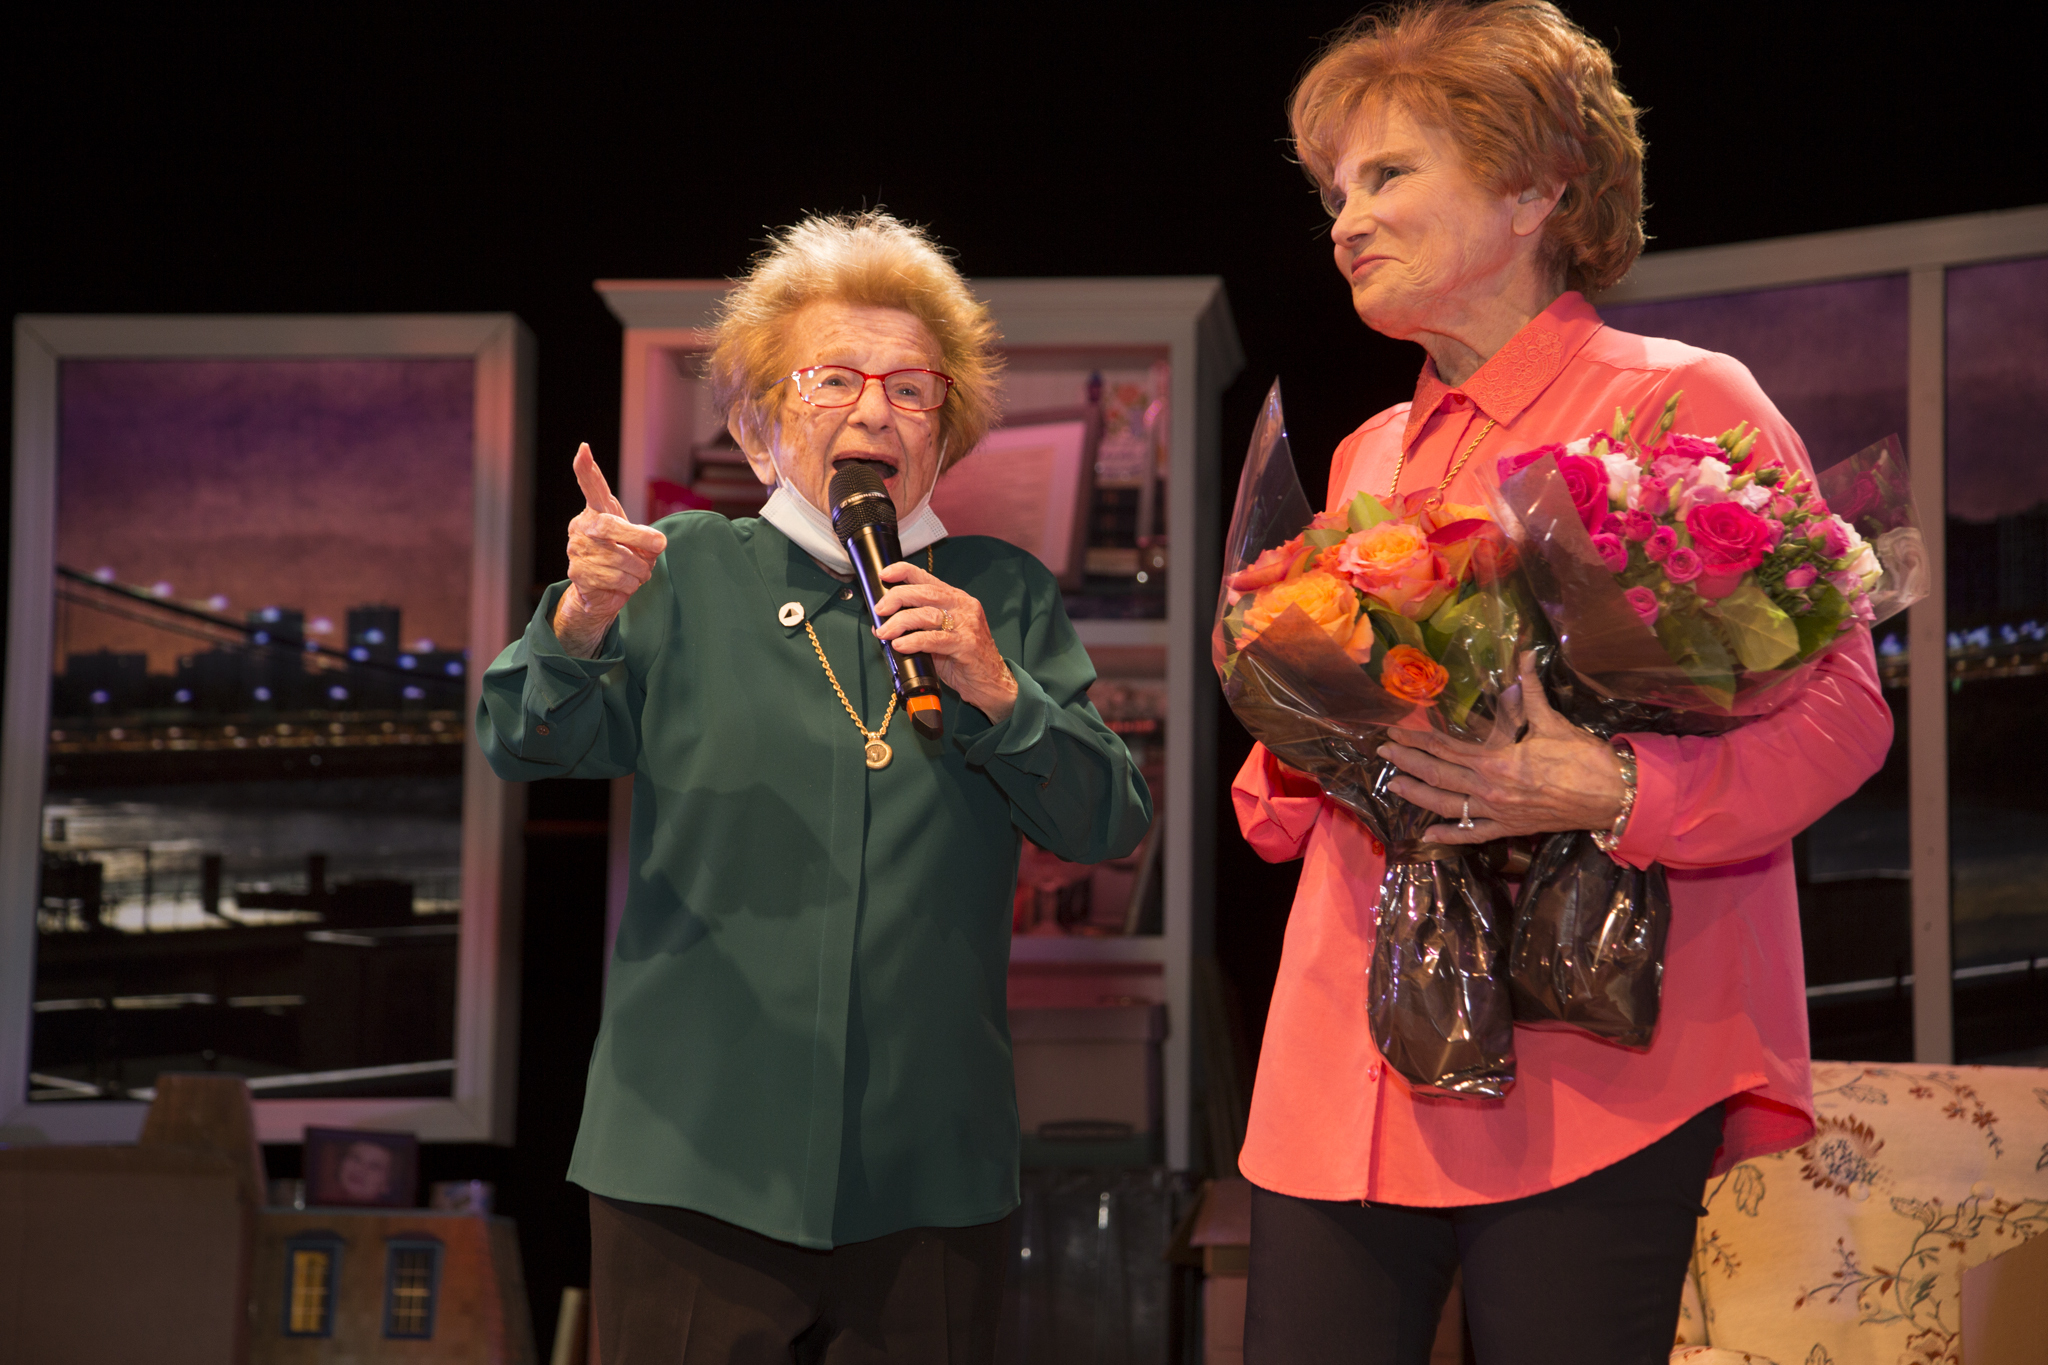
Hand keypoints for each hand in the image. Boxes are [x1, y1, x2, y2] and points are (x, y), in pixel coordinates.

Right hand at [553, 444, 666, 657]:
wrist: (602, 593)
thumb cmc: (622, 558)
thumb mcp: (636, 541)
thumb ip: (646, 537)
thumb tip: (657, 543)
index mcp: (597, 512)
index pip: (592, 487)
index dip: (587, 468)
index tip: (584, 449)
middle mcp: (582, 527)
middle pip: (611, 526)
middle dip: (640, 538)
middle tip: (660, 545)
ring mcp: (577, 550)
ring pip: (623, 560)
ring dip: (641, 570)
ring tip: (635, 572)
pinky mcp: (579, 574)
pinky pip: (619, 580)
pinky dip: (631, 585)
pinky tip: (623, 584)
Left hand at [872, 559, 1017, 722]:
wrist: (991, 683)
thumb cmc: (964, 660)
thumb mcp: (939, 636)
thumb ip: (918, 626)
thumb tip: (885, 622)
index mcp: (957, 599)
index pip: (928, 577)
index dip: (903, 572)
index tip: (884, 575)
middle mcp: (964, 607)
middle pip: (925, 593)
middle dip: (896, 598)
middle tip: (880, 610)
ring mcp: (968, 625)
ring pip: (927, 614)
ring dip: (900, 622)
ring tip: (884, 632)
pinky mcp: (967, 645)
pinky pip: (934, 639)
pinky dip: (913, 641)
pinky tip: (901, 645)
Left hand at [1378, 653, 1625, 843]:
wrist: (1611, 796)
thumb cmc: (1583, 758)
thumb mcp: (1552, 721)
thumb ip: (1530, 691)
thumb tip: (1525, 655)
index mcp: (1497, 761)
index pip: (1446, 748)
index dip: (1417, 739)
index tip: (1394, 733)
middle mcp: (1490, 790)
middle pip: (1438, 776)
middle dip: (1407, 763)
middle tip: (1382, 754)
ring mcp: (1498, 813)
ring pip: (1448, 806)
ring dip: (1418, 796)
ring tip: (1394, 785)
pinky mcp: (1511, 829)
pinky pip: (1473, 834)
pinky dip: (1450, 835)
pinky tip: (1429, 834)